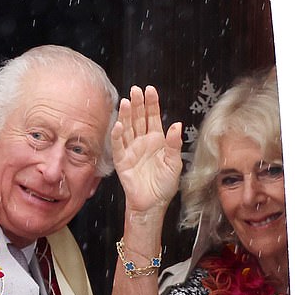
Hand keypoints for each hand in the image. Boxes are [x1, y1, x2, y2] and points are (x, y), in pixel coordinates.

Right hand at [112, 85, 182, 213]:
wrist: (152, 204)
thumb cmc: (164, 186)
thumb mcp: (174, 164)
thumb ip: (174, 144)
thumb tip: (176, 125)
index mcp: (157, 140)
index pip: (153, 117)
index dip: (151, 103)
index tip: (150, 90)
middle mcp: (142, 142)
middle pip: (138, 118)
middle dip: (137, 104)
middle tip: (135, 90)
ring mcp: (131, 150)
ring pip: (127, 128)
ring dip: (126, 115)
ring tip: (125, 102)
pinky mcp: (122, 161)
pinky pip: (118, 146)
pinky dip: (117, 135)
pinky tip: (118, 125)